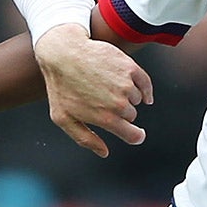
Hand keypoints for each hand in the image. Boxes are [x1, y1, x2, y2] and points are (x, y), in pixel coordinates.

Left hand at [34, 23, 151, 156]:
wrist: (64, 53)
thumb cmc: (60, 86)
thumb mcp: (64, 118)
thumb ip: (85, 139)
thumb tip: (104, 152)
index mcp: (105, 118)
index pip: (133, 135)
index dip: (135, 137)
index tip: (137, 135)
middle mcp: (119, 103)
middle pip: (131, 116)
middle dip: (121, 113)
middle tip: (102, 101)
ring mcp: (126, 84)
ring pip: (136, 98)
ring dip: (127, 97)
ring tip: (107, 87)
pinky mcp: (130, 67)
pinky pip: (145, 83)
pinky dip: (145, 89)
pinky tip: (142, 92)